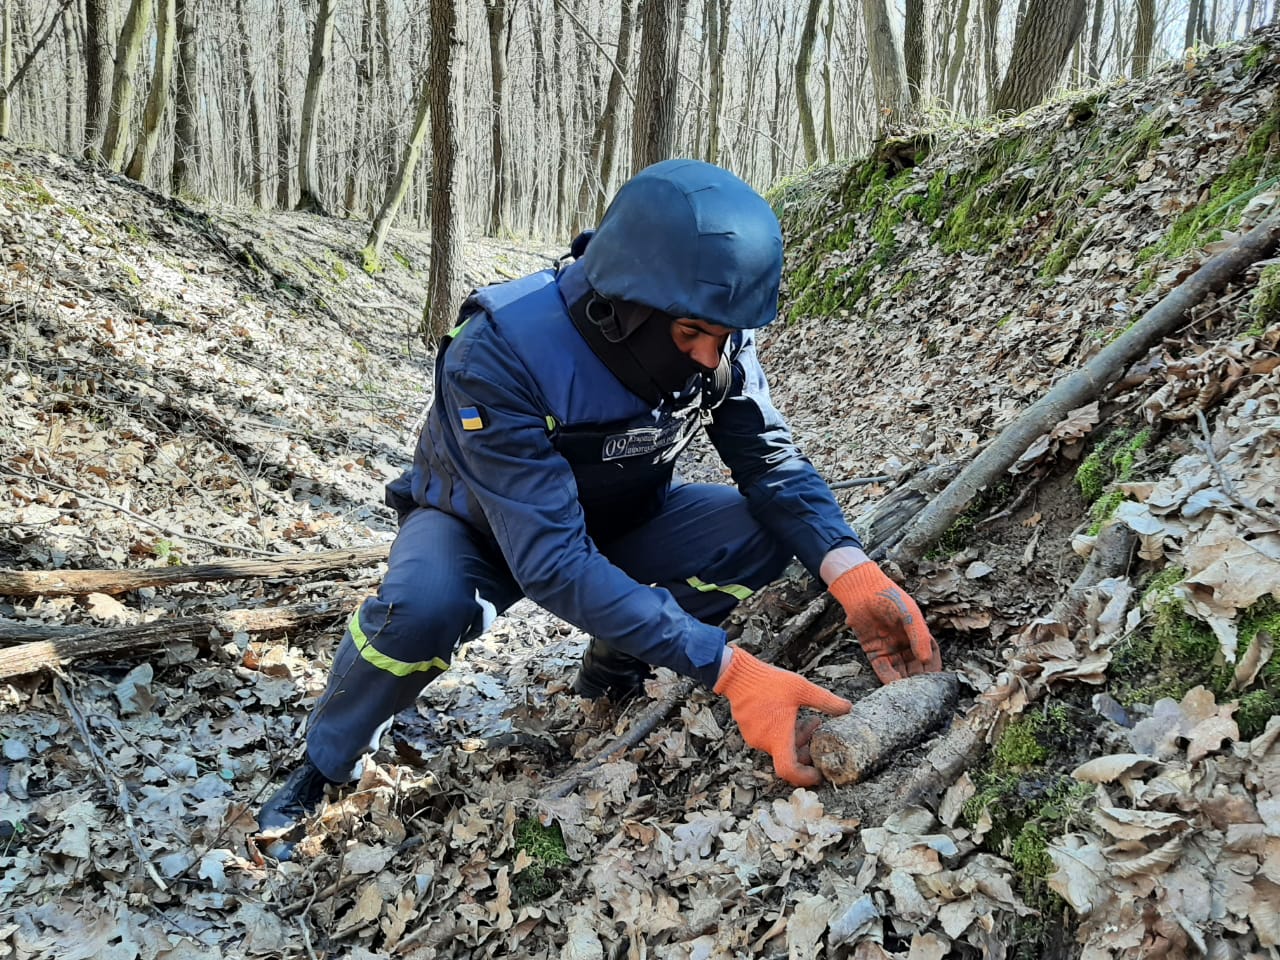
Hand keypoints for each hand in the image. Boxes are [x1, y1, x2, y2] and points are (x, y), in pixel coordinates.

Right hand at [713, 647, 851, 785]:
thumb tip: (848, 708)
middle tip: (818, 731)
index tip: (817, 773)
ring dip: (796, 737)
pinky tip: (789, 714)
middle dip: (806, 747)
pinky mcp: (748, 729)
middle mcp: (764, 741)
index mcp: (777, 737)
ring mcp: (754, 736)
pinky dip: (782, 731)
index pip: (789, 770)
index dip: (804, 777)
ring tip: (809, 718)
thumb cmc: (768, 682)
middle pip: (788, 755)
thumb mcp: (802, 689)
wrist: (737, 674)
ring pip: (779, 745)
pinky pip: (769, 737)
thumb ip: (826, 701)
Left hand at [829, 562, 939, 684]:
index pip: (930, 655)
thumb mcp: (909, 613)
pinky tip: (892, 685)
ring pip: (899, 670)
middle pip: (915, 666)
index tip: (936, 680)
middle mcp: (904, 644)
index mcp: (917, 634)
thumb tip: (926, 659)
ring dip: (903, 681)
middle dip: (918, 679)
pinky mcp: (873, 651)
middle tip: (921, 693)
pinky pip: (882, 668)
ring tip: (907, 693)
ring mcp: (889, 649)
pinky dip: (887, 677)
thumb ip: (919, 635)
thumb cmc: (888, 597)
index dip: (933, 667)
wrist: (861, 590)